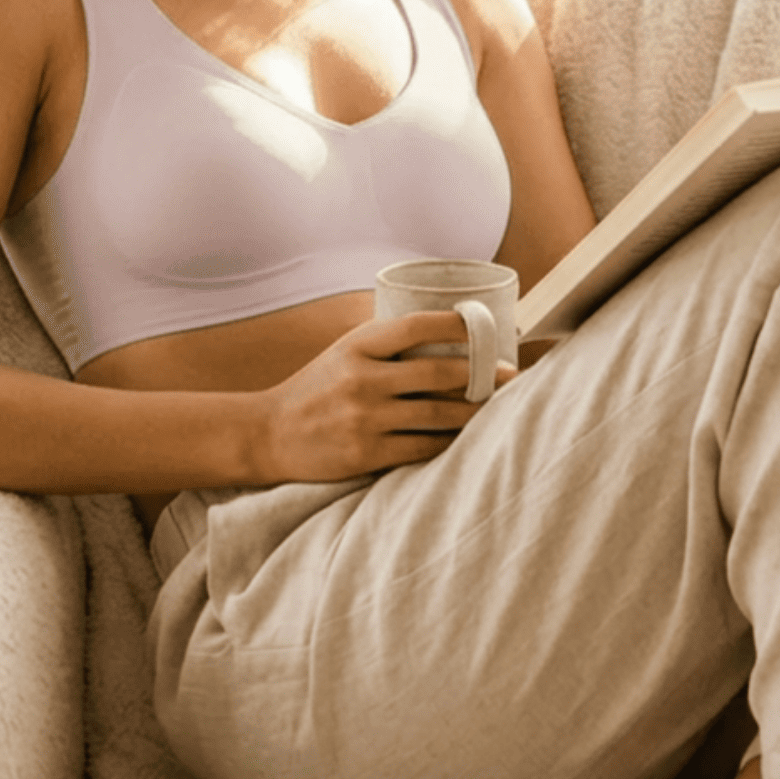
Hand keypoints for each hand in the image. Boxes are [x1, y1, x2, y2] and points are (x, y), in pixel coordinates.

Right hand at [254, 311, 517, 483]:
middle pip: (437, 374)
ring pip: (438, 415)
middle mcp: (361, 380)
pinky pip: (424, 447)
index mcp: (356, 347)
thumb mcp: (344, 353)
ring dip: (474, 411)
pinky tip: (467, 436)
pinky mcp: (367, 454)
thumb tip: (447, 331)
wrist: (269, 434)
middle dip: (481, 374)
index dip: (456, 324)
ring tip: (498, 406)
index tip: (485, 325)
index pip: (415, 326)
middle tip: (509, 374)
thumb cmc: (317, 388)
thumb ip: (386, 344)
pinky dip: (450, 441)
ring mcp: (365, 419)